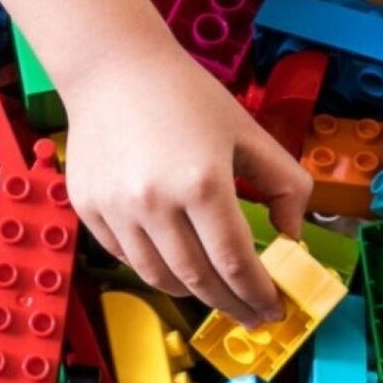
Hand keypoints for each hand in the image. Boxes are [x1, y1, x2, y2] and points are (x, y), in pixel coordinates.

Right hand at [58, 45, 314, 324]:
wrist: (113, 67)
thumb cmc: (184, 94)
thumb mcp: (248, 131)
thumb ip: (284, 184)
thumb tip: (292, 235)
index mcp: (203, 183)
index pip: (235, 262)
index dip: (257, 294)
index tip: (272, 309)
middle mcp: (156, 203)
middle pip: (199, 279)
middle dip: (231, 304)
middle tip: (250, 314)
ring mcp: (117, 209)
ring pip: (159, 277)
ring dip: (192, 293)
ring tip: (214, 291)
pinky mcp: (90, 209)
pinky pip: (126, 258)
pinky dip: (154, 270)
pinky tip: (175, 264)